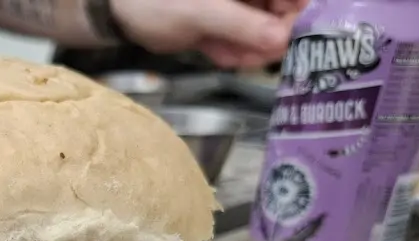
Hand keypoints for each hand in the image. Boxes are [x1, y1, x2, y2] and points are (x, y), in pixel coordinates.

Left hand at [108, 0, 305, 69]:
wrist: (120, 11)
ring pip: (262, 31)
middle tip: (259, 56)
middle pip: (282, 11)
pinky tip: (217, 52)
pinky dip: (233, 52)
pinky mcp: (224, 23)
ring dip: (250, 49)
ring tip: (228, 52)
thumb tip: (283, 40)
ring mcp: (237, 6)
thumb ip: (242, 26)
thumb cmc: (156, 0)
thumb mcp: (202, 13)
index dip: (299, 12)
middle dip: (271, 37)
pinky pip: (241, 41)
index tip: (295, 37)